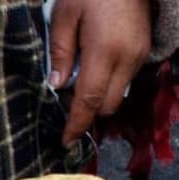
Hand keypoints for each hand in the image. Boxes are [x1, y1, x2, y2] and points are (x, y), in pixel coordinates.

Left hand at [48, 0, 151, 144]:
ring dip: (99, 98)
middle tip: (66, 106)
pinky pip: (125, 79)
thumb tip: (56, 84)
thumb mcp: (64, 17)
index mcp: (105, 52)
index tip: (66, 141)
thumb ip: (60, 52)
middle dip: (87, 113)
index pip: (90, 100)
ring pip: (118, 94)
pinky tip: (93, 72)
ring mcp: (139, 55)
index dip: (77, 124)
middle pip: (107, 105)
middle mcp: (127, 58)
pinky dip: (108, 84)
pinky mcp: (144, 50)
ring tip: (78, 86)